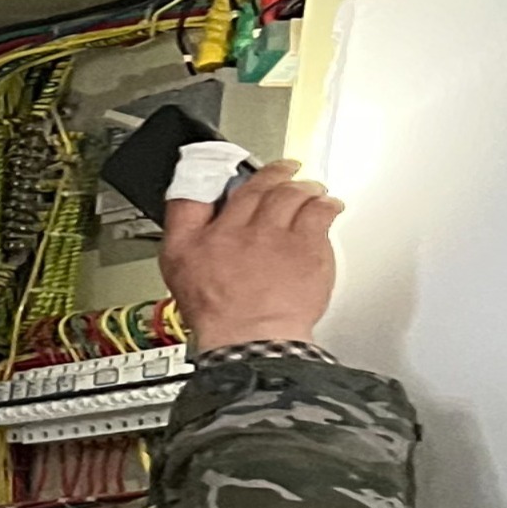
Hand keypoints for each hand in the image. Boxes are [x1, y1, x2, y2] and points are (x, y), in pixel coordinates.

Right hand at [163, 158, 343, 350]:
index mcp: (200, 239)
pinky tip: (328, 208)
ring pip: (294, 194)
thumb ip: (186, 234)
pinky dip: (326, 206)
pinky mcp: (307, 245)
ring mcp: (275, 235)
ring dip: (304, 188)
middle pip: (258, 186)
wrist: (252, 341)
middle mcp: (237, 231)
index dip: (218, 173)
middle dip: (275, 173)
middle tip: (285, 169)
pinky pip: (321, 211)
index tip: (233, 167)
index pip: (201, 193)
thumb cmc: (219, 317)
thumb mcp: (177, 276)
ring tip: (312, 190)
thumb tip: (192, 205)